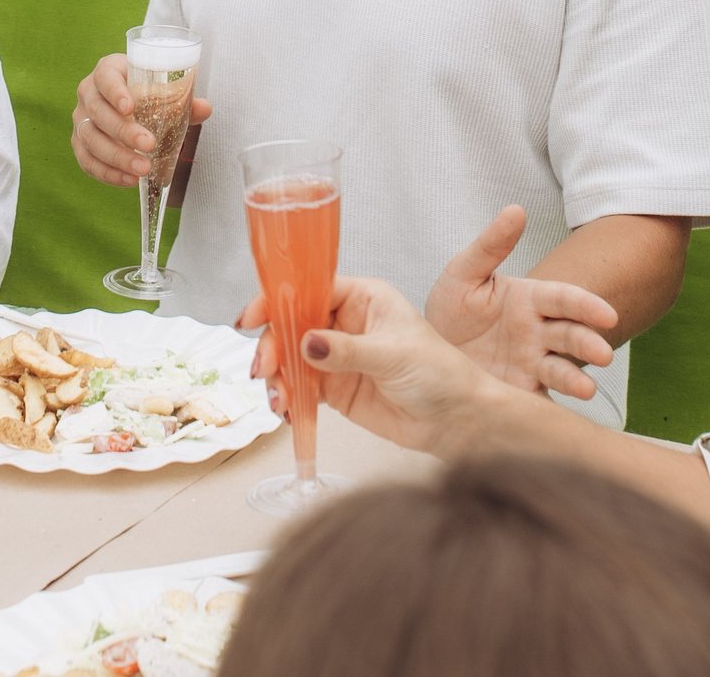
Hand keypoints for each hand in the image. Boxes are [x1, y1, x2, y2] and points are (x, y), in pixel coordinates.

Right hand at [70, 52, 211, 186]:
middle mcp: (89, 92)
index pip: (106, 76)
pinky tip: (129, 179)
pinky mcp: (80, 142)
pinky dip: (107, 172)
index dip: (115, 92)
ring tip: (143, 168)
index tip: (130, 108)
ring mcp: (80, 118)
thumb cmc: (147, 91)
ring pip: (89, 138)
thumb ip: (184, 99)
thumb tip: (204, 108)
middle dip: (122, 131)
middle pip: (97, 111)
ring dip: (116, 157)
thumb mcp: (163, 90)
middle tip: (148, 144)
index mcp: (108, 70)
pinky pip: (87, 160)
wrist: (131, 102)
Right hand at [236, 277, 501, 457]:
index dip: (277, 300)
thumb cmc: (440, 374)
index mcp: (363, 298)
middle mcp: (346, 323)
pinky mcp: (335, 389)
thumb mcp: (394, 355)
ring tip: (279, 400)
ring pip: (290, 357)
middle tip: (265, 369)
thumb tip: (307, 343)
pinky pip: (300, 387)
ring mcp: (338, 357)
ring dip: (277, 376)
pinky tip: (286, 409)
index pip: (310, 289)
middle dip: (273, 345)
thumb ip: (347, 350)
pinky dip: (287, 397)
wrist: (457, 420)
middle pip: (292, 324)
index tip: (252, 318)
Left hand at [423, 205, 617, 399]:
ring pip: (561, 370)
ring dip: (577, 378)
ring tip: (587, 389)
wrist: (424, 353)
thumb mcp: (464, 273)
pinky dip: (552, 410)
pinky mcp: (519, 393)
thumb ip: (490, 245)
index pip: (564, 299)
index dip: (586, 306)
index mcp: (529, 301)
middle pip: (571, 336)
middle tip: (602, 354)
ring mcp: (530, 365)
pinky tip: (559, 421)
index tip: (607, 314)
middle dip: (588, 344)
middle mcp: (537, 334)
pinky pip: (540, 401)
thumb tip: (516, 209)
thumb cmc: (450, 309)